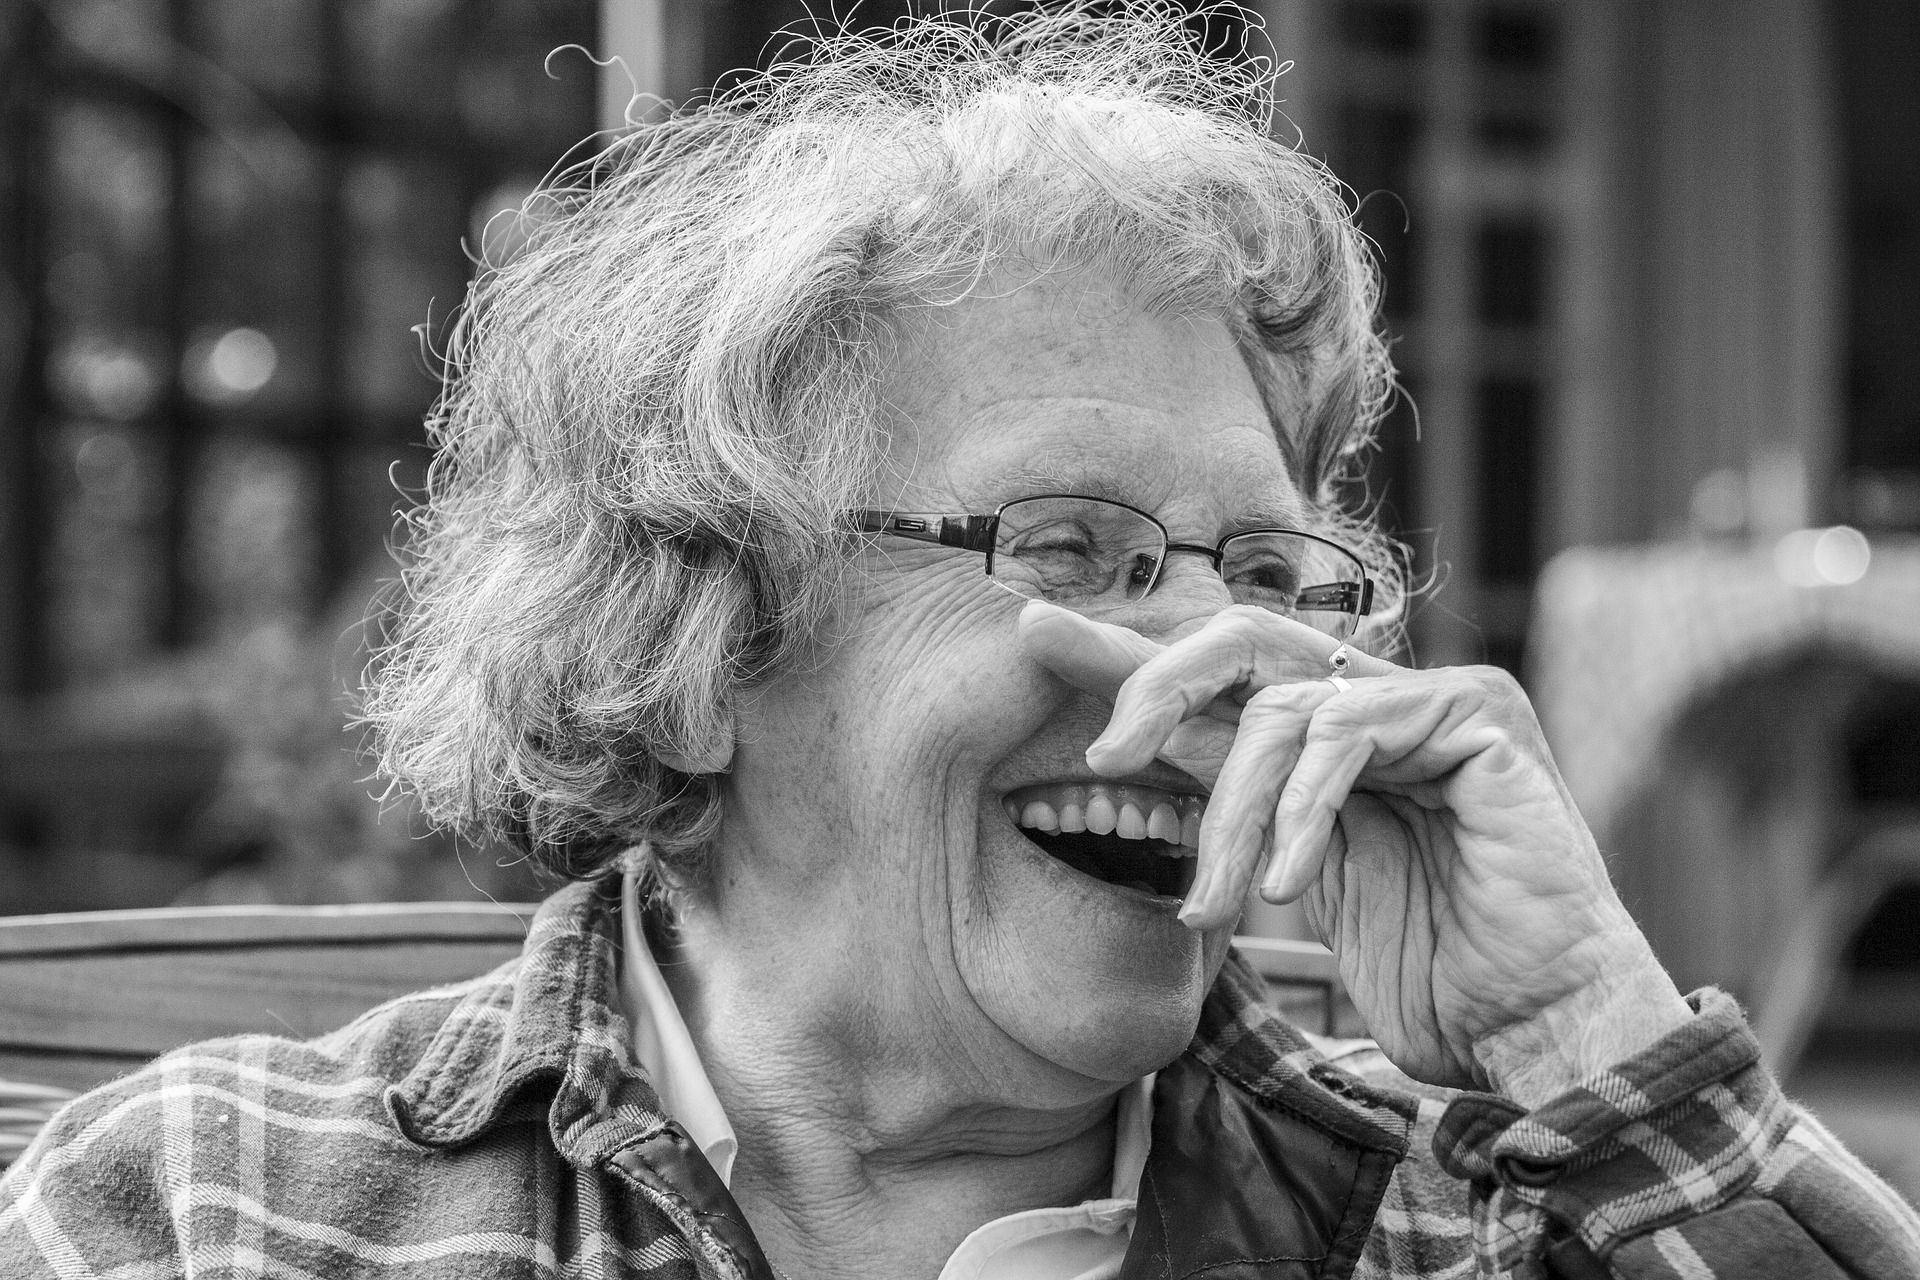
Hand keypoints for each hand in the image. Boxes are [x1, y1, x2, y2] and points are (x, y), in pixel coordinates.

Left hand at [1018, 600, 1691, 1097]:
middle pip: (1239, 641)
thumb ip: (1229, 810)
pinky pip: (1349, 731)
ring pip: (1281, 707)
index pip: (1216, 678)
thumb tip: (1123, 765)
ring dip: (1232, 814)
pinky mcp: (1477, 716)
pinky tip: (1284, 882)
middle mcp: (1377, 699)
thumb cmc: (1432, 972)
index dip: (1125, 659)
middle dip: (1154, 687)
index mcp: (1329, 736)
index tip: (1033, 635)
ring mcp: (1432, 699)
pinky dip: (1301, 809)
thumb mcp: (1289, 881)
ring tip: (1217, 907)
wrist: (1541, 1027)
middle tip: (1104, 759)